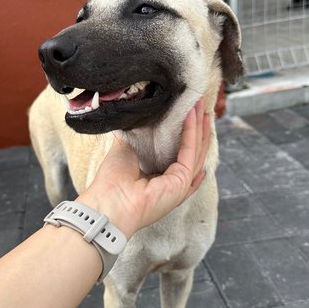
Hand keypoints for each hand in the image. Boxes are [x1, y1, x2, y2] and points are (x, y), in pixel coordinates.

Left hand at [80, 99, 210, 237]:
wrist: (108, 202)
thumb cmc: (111, 183)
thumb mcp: (124, 150)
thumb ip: (134, 136)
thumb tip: (135, 118)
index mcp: (159, 179)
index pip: (179, 154)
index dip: (185, 134)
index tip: (187, 114)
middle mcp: (172, 183)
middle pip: (193, 151)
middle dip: (198, 127)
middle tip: (199, 104)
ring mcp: (180, 184)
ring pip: (197, 150)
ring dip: (199, 126)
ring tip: (200, 105)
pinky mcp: (182, 181)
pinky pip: (191, 151)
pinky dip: (192, 132)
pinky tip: (191, 115)